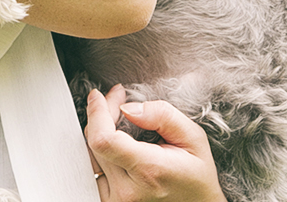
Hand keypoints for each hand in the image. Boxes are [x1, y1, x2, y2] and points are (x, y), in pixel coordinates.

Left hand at [85, 86, 224, 201]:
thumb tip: (127, 108)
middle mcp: (128, 191)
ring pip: (89, 155)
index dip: (97, 113)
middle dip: (102, 115)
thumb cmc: (196, 176)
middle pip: (95, 142)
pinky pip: (91, 171)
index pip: (104, 139)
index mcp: (149, 171)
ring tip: (119, 125)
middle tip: (119, 104)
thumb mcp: (193, 137)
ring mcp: (116, 201)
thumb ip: (162, 115)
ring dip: (99, 134)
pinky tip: (115, 146)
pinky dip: (98, 153)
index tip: (99, 96)